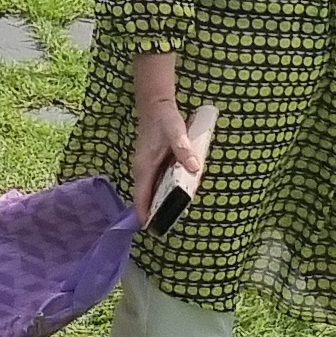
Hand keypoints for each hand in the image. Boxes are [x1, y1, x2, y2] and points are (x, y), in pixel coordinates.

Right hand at [130, 95, 210, 220]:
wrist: (155, 105)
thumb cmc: (164, 119)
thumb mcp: (176, 132)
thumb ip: (184, 149)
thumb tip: (194, 169)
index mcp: (144, 167)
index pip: (141, 197)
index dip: (146, 215)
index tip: (153, 231)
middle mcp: (141, 170)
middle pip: (145, 198)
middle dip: (155, 213)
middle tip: (168, 229)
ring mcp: (145, 168)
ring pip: (150, 191)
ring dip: (159, 204)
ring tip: (173, 217)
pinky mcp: (151, 165)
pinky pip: (155, 184)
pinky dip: (162, 193)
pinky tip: (175, 197)